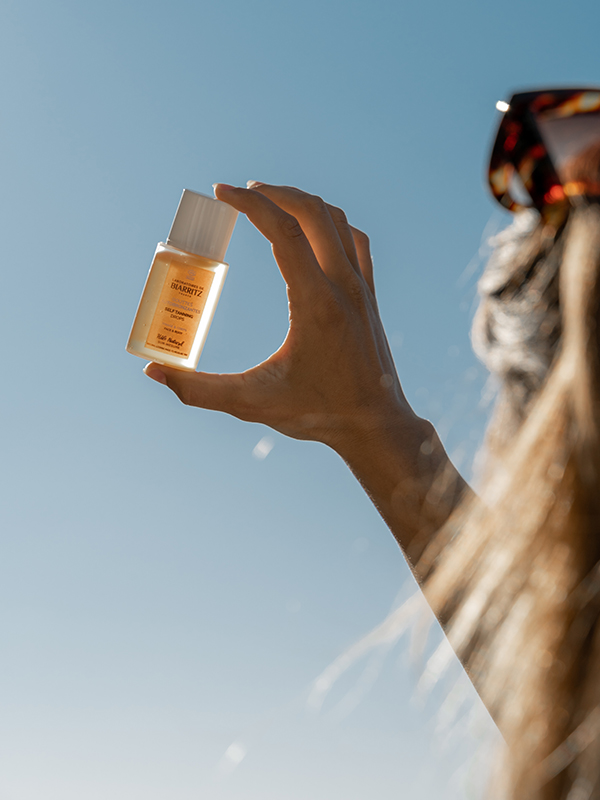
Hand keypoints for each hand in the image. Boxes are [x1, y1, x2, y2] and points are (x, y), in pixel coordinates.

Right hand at [144, 182, 417, 456]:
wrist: (374, 425)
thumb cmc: (317, 414)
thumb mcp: (251, 404)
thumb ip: (198, 391)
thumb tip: (154, 372)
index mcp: (316, 304)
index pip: (284, 232)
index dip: (250, 205)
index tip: (222, 192)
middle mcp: (344, 287)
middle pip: (312, 213)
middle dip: (274, 194)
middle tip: (241, 192)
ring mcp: (362, 289)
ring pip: (337, 220)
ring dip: (302, 203)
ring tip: (270, 201)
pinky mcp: (370, 296)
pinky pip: (355, 240)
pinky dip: (330, 222)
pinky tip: (312, 229)